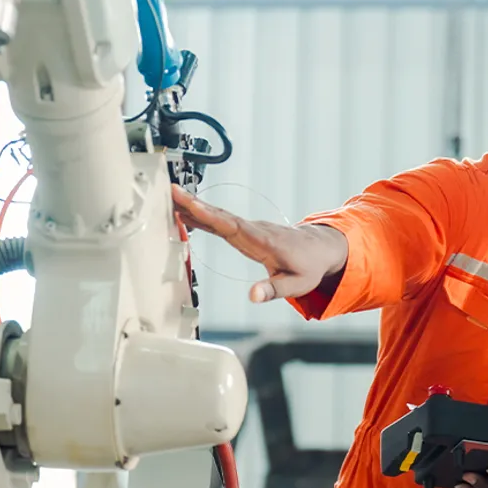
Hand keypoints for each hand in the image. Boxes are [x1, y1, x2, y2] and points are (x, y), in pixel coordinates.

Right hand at [171, 184, 348, 302]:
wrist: (320, 249)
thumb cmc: (309, 267)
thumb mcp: (297, 285)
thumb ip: (273, 290)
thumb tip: (253, 296)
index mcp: (263, 240)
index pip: (232, 226)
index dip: (210, 216)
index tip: (190, 205)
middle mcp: (253, 229)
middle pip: (219, 215)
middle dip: (194, 204)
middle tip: (169, 191)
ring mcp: (248, 228)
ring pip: (217, 216)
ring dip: (193, 207)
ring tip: (167, 198)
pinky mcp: (245, 230)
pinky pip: (220, 221)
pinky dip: (202, 216)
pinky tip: (184, 213)